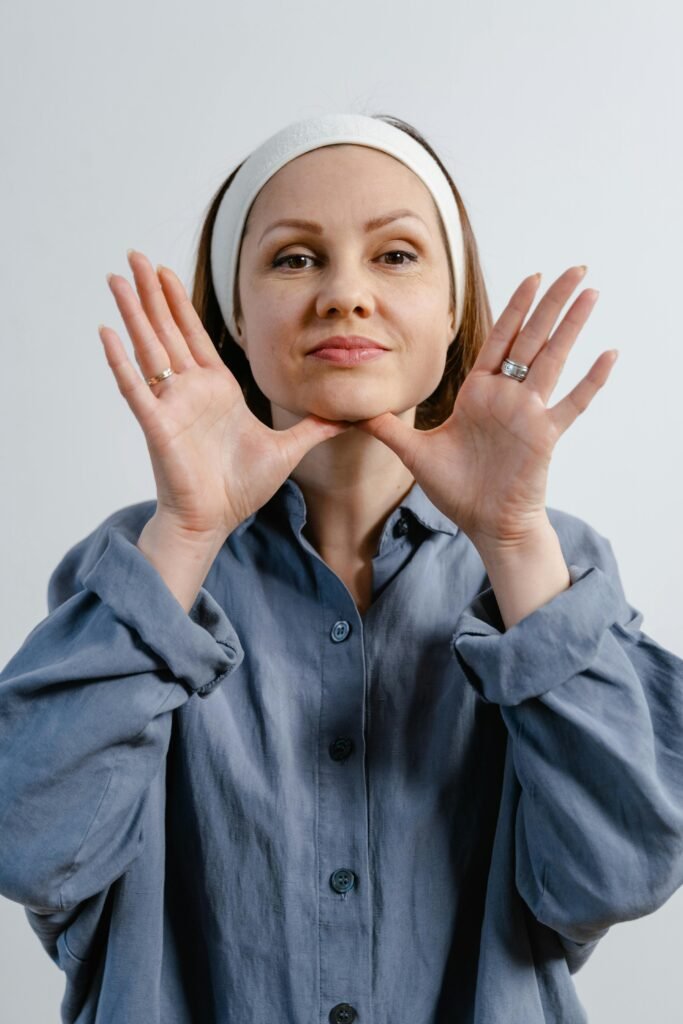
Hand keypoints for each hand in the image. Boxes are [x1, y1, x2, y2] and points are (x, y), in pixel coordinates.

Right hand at [99, 250, 352, 539]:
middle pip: (168, 330)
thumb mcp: (289, 449)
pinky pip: (135, 387)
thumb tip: (349, 416)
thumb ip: (316, 427)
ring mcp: (170, 405)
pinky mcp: (157, 424)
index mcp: (217, 390)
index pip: (195, 335)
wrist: (217, 520)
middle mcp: (190, 391)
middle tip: (136, 255)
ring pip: (148, 348)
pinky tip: (107, 332)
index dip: (180, 302)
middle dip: (152, 293)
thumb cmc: (242, 488)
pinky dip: (120, 361)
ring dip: (132, 313)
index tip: (166, 272)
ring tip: (117, 278)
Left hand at [352, 265, 617, 553]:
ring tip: (591, 291)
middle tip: (572, 268)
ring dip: (572, 325)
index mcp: (480, 393)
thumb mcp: (413, 452)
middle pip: (532, 338)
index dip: (516, 308)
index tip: (533, 278)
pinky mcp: (544, 435)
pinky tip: (609, 354)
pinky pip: (572, 404)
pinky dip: (591, 381)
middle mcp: (507, 396)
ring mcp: (529, 413)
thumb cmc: (457, 490)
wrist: (485, 525)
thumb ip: (386, 427)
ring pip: (553, 359)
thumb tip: (350, 411)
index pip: (500, 339)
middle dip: (551, 302)